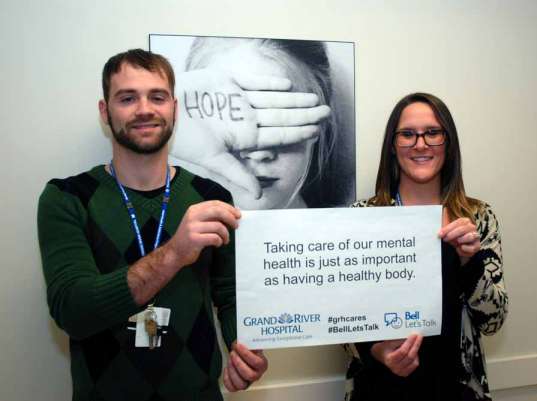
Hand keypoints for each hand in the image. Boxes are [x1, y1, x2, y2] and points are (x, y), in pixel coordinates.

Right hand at [164, 200, 240, 266]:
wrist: (175, 252)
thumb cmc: (190, 237)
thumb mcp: (198, 222)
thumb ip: (211, 217)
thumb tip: (232, 213)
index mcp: (194, 209)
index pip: (215, 203)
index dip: (229, 208)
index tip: (237, 214)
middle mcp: (192, 216)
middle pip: (218, 211)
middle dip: (230, 218)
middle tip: (236, 225)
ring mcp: (192, 227)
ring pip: (218, 226)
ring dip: (226, 234)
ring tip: (225, 239)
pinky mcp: (194, 239)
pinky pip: (214, 238)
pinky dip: (219, 241)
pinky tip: (217, 244)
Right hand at [172, 69, 330, 198]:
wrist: (165, 116)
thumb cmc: (187, 140)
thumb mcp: (214, 159)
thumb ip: (239, 174)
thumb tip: (258, 197)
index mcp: (246, 137)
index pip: (279, 135)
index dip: (299, 133)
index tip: (318, 131)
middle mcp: (247, 119)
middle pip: (282, 117)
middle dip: (305, 115)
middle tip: (327, 112)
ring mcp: (240, 101)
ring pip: (274, 100)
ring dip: (294, 100)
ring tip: (315, 100)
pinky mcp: (229, 82)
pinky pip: (254, 83)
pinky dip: (270, 83)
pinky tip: (288, 85)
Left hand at [223, 341, 267, 391]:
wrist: (243, 353)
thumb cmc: (247, 349)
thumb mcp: (249, 343)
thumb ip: (247, 341)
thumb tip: (242, 339)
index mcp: (262, 364)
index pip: (257, 363)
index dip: (246, 354)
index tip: (238, 346)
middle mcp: (256, 375)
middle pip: (250, 375)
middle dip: (238, 363)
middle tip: (233, 353)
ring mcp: (248, 382)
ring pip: (241, 384)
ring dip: (232, 371)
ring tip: (229, 360)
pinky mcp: (238, 386)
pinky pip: (232, 388)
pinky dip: (227, 379)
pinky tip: (227, 369)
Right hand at [370, 333, 422, 376]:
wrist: (382, 356)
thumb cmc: (384, 348)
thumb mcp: (388, 342)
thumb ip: (398, 339)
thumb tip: (409, 335)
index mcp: (390, 359)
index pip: (402, 351)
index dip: (409, 342)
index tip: (414, 335)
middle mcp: (395, 367)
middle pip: (410, 356)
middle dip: (416, 345)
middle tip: (419, 336)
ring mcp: (401, 372)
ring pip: (414, 361)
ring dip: (415, 351)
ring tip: (414, 343)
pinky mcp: (405, 372)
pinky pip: (415, 364)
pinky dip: (415, 357)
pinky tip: (412, 351)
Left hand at [439, 208, 480, 264]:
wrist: (459, 249)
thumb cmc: (453, 237)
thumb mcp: (448, 230)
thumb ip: (445, 221)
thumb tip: (444, 209)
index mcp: (465, 221)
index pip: (458, 222)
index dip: (448, 228)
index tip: (440, 234)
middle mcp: (472, 227)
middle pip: (463, 228)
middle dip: (453, 234)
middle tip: (445, 239)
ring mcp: (476, 236)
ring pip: (470, 236)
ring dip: (460, 240)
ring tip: (455, 243)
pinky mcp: (477, 246)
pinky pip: (472, 247)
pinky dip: (465, 249)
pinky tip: (460, 248)